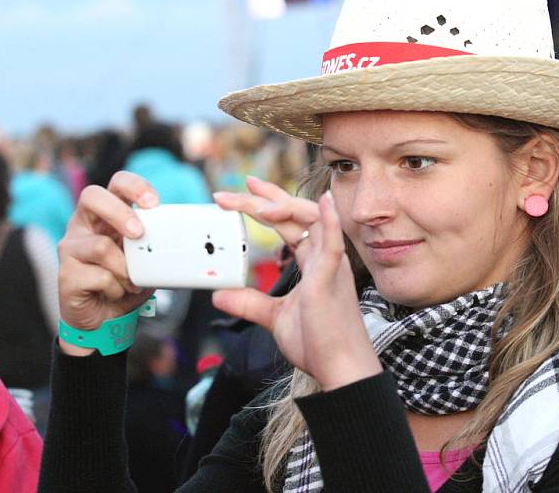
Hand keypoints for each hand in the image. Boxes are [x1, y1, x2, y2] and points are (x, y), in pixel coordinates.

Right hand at [57, 171, 158, 355]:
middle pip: (92, 197)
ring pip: (99, 246)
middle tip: (139, 233)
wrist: (104, 317)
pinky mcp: (65, 274)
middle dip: (120, 213)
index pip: (116, 184)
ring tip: (132, 281)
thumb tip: (182, 237)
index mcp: (105, 214)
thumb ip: (156, 243)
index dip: (134, 186)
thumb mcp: (145, 258)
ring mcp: (70, 248)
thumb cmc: (125, 280)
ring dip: (125, 268)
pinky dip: (116, 287)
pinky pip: (98, 276)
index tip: (154, 203)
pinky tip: (117, 292)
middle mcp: (83, 225)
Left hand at [212, 176, 381, 389]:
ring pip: (311, 220)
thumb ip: (249, 302)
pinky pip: (333, 245)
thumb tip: (219, 295)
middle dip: (264, 198)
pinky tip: (324, 203)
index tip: (244, 189)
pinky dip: (329, 221)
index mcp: (314, 262)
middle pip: (295, 215)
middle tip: (232, 191)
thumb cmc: (318, 343)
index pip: (289, 223)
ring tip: (253, 201)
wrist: (339, 368)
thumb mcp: (274, 317)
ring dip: (282, 206)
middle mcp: (324, 256)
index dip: (268, 203)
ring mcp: (330, 265)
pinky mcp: (332, 279)